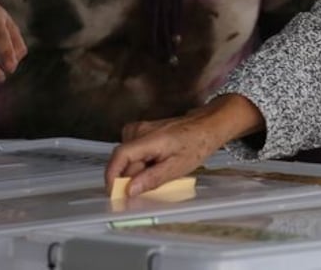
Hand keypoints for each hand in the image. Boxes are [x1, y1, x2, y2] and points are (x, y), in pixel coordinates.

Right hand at [106, 94, 264, 196]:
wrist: (207, 126)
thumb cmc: (197, 144)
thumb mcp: (177, 167)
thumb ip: (152, 179)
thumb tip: (129, 190)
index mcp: (148, 138)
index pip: (120, 156)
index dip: (112, 177)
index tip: (114, 194)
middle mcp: (139, 130)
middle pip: (124, 160)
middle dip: (131, 177)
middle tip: (148, 187)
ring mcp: (139, 129)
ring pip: (128, 158)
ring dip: (137, 170)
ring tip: (159, 171)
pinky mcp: (141, 131)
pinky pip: (133, 152)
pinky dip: (141, 162)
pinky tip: (156, 164)